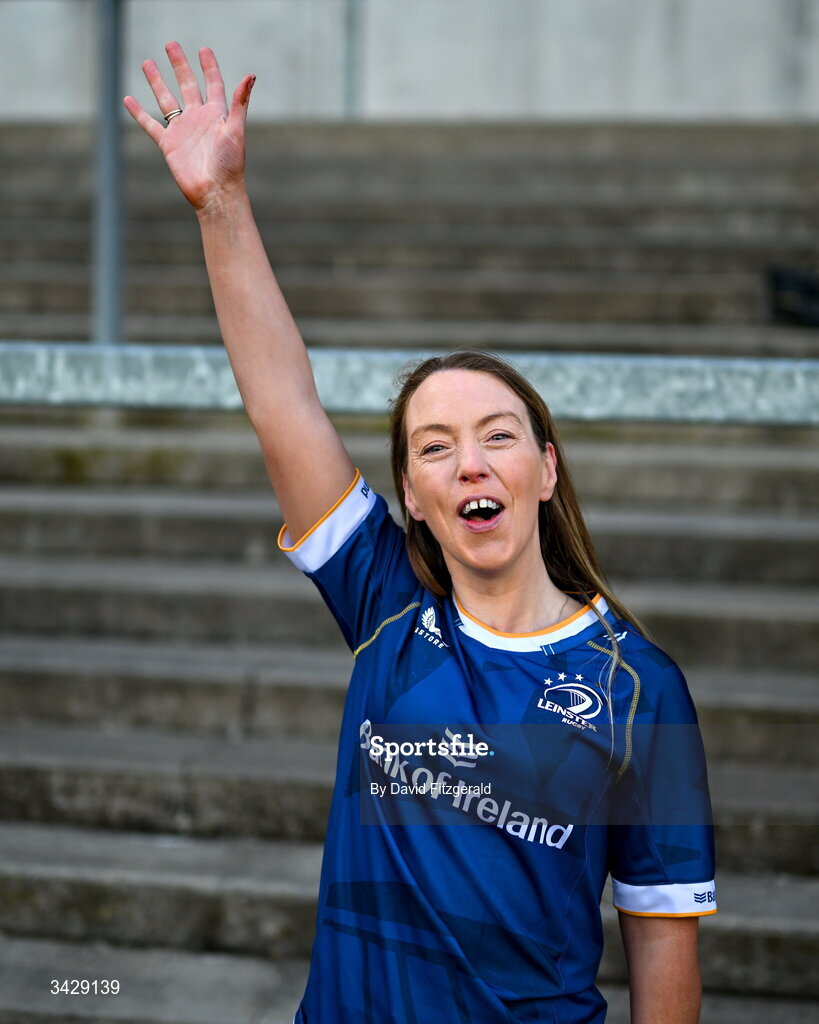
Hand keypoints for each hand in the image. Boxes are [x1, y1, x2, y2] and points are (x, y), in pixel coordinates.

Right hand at [123, 42, 254, 211]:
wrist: (215, 193)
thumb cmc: (230, 165)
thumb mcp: (236, 131)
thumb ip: (240, 103)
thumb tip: (250, 75)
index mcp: (217, 114)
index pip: (213, 84)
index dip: (209, 67)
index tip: (204, 50)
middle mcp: (199, 119)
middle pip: (187, 85)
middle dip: (179, 65)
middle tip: (171, 45)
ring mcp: (182, 131)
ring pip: (166, 100)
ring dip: (157, 82)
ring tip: (147, 63)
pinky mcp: (168, 144)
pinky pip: (150, 124)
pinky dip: (138, 113)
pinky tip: (128, 100)